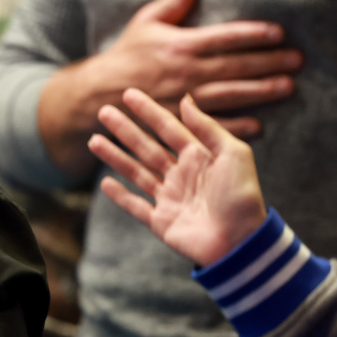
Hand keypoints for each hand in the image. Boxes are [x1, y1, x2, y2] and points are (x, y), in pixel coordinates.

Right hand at [41, 0, 300, 176]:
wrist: (99, 91)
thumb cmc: (127, 54)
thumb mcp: (147, 21)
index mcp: (181, 45)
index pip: (226, 37)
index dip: (254, 33)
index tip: (279, 32)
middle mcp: (187, 71)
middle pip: (237, 66)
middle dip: (270, 62)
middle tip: (298, 61)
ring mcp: (184, 98)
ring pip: (232, 94)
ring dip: (262, 91)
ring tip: (288, 87)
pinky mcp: (179, 119)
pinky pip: (213, 123)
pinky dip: (237, 124)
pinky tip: (260, 124)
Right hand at [88, 88, 267, 267]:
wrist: (241, 242)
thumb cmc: (242, 196)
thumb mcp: (233, 153)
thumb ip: (207, 127)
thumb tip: (186, 99)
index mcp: (199, 157)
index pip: (168, 128)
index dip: (149, 111)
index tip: (128, 94)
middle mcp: (181, 175)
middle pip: (146, 147)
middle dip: (125, 130)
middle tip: (103, 112)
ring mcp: (169, 198)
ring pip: (136, 173)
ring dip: (115, 157)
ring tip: (94, 141)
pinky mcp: (161, 222)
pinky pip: (136, 206)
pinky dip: (120, 196)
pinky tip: (104, 183)